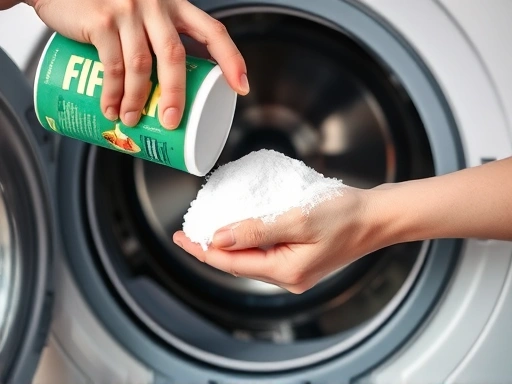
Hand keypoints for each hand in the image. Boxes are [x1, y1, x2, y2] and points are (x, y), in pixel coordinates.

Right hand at [27, 0, 247, 127]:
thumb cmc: (110, 6)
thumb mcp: (143, 14)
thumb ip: (158, 39)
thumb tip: (171, 90)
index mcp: (175, 5)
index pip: (213, 31)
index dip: (231, 59)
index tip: (242, 87)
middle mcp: (156, 4)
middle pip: (175, 55)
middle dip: (176, 94)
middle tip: (171, 122)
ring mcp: (128, 10)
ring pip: (141, 65)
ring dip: (138, 100)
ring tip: (132, 121)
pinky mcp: (102, 19)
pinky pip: (112, 65)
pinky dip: (112, 93)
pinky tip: (111, 109)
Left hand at [173, 156, 511, 293]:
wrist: (376, 217)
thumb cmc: (345, 216)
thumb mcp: (297, 219)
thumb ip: (256, 230)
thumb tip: (220, 237)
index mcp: (286, 271)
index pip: (231, 263)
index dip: (202, 249)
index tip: (181, 237)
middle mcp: (288, 277)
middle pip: (237, 264)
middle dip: (210, 248)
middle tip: (187, 233)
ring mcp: (295, 270)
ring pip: (250, 259)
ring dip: (228, 244)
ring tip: (208, 229)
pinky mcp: (300, 259)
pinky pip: (264, 253)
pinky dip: (247, 241)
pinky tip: (240, 229)